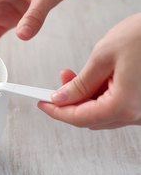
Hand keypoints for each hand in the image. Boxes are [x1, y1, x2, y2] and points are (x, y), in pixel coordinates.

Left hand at [38, 13, 140, 129]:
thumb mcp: (104, 56)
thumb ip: (80, 83)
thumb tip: (61, 98)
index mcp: (124, 105)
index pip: (80, 118)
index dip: (57, 111)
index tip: (42, 104)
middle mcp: (136, 114)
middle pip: (90, 118)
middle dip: (69, 103)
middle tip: (57, 85)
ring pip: (102, 112)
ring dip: (83, 98)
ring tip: (72, 75)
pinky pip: (115, 106)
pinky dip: (99, 96)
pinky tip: (92, 79)